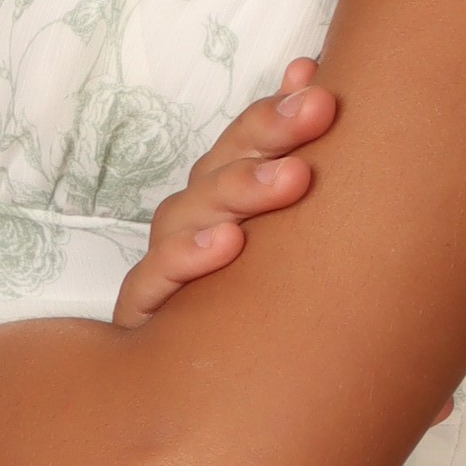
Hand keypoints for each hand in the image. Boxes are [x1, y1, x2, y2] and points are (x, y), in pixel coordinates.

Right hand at [112, 63, 337, 324]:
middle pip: (222, 165)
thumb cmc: (252, 302)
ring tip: (293, 177)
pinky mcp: (145, 310)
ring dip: (239, 188)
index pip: (246, 139)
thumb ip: (299, 168)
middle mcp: (194, 220)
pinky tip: (228, 243)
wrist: (196, 388)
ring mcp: (167, 262)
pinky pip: (156, 280)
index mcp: (227, 196)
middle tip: (320, 110)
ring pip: (189, 212)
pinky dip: (188, 257)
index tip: (320, 86)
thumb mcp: (288, 240)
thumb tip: (317, 77)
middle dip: (271, 131)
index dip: (279, 107)